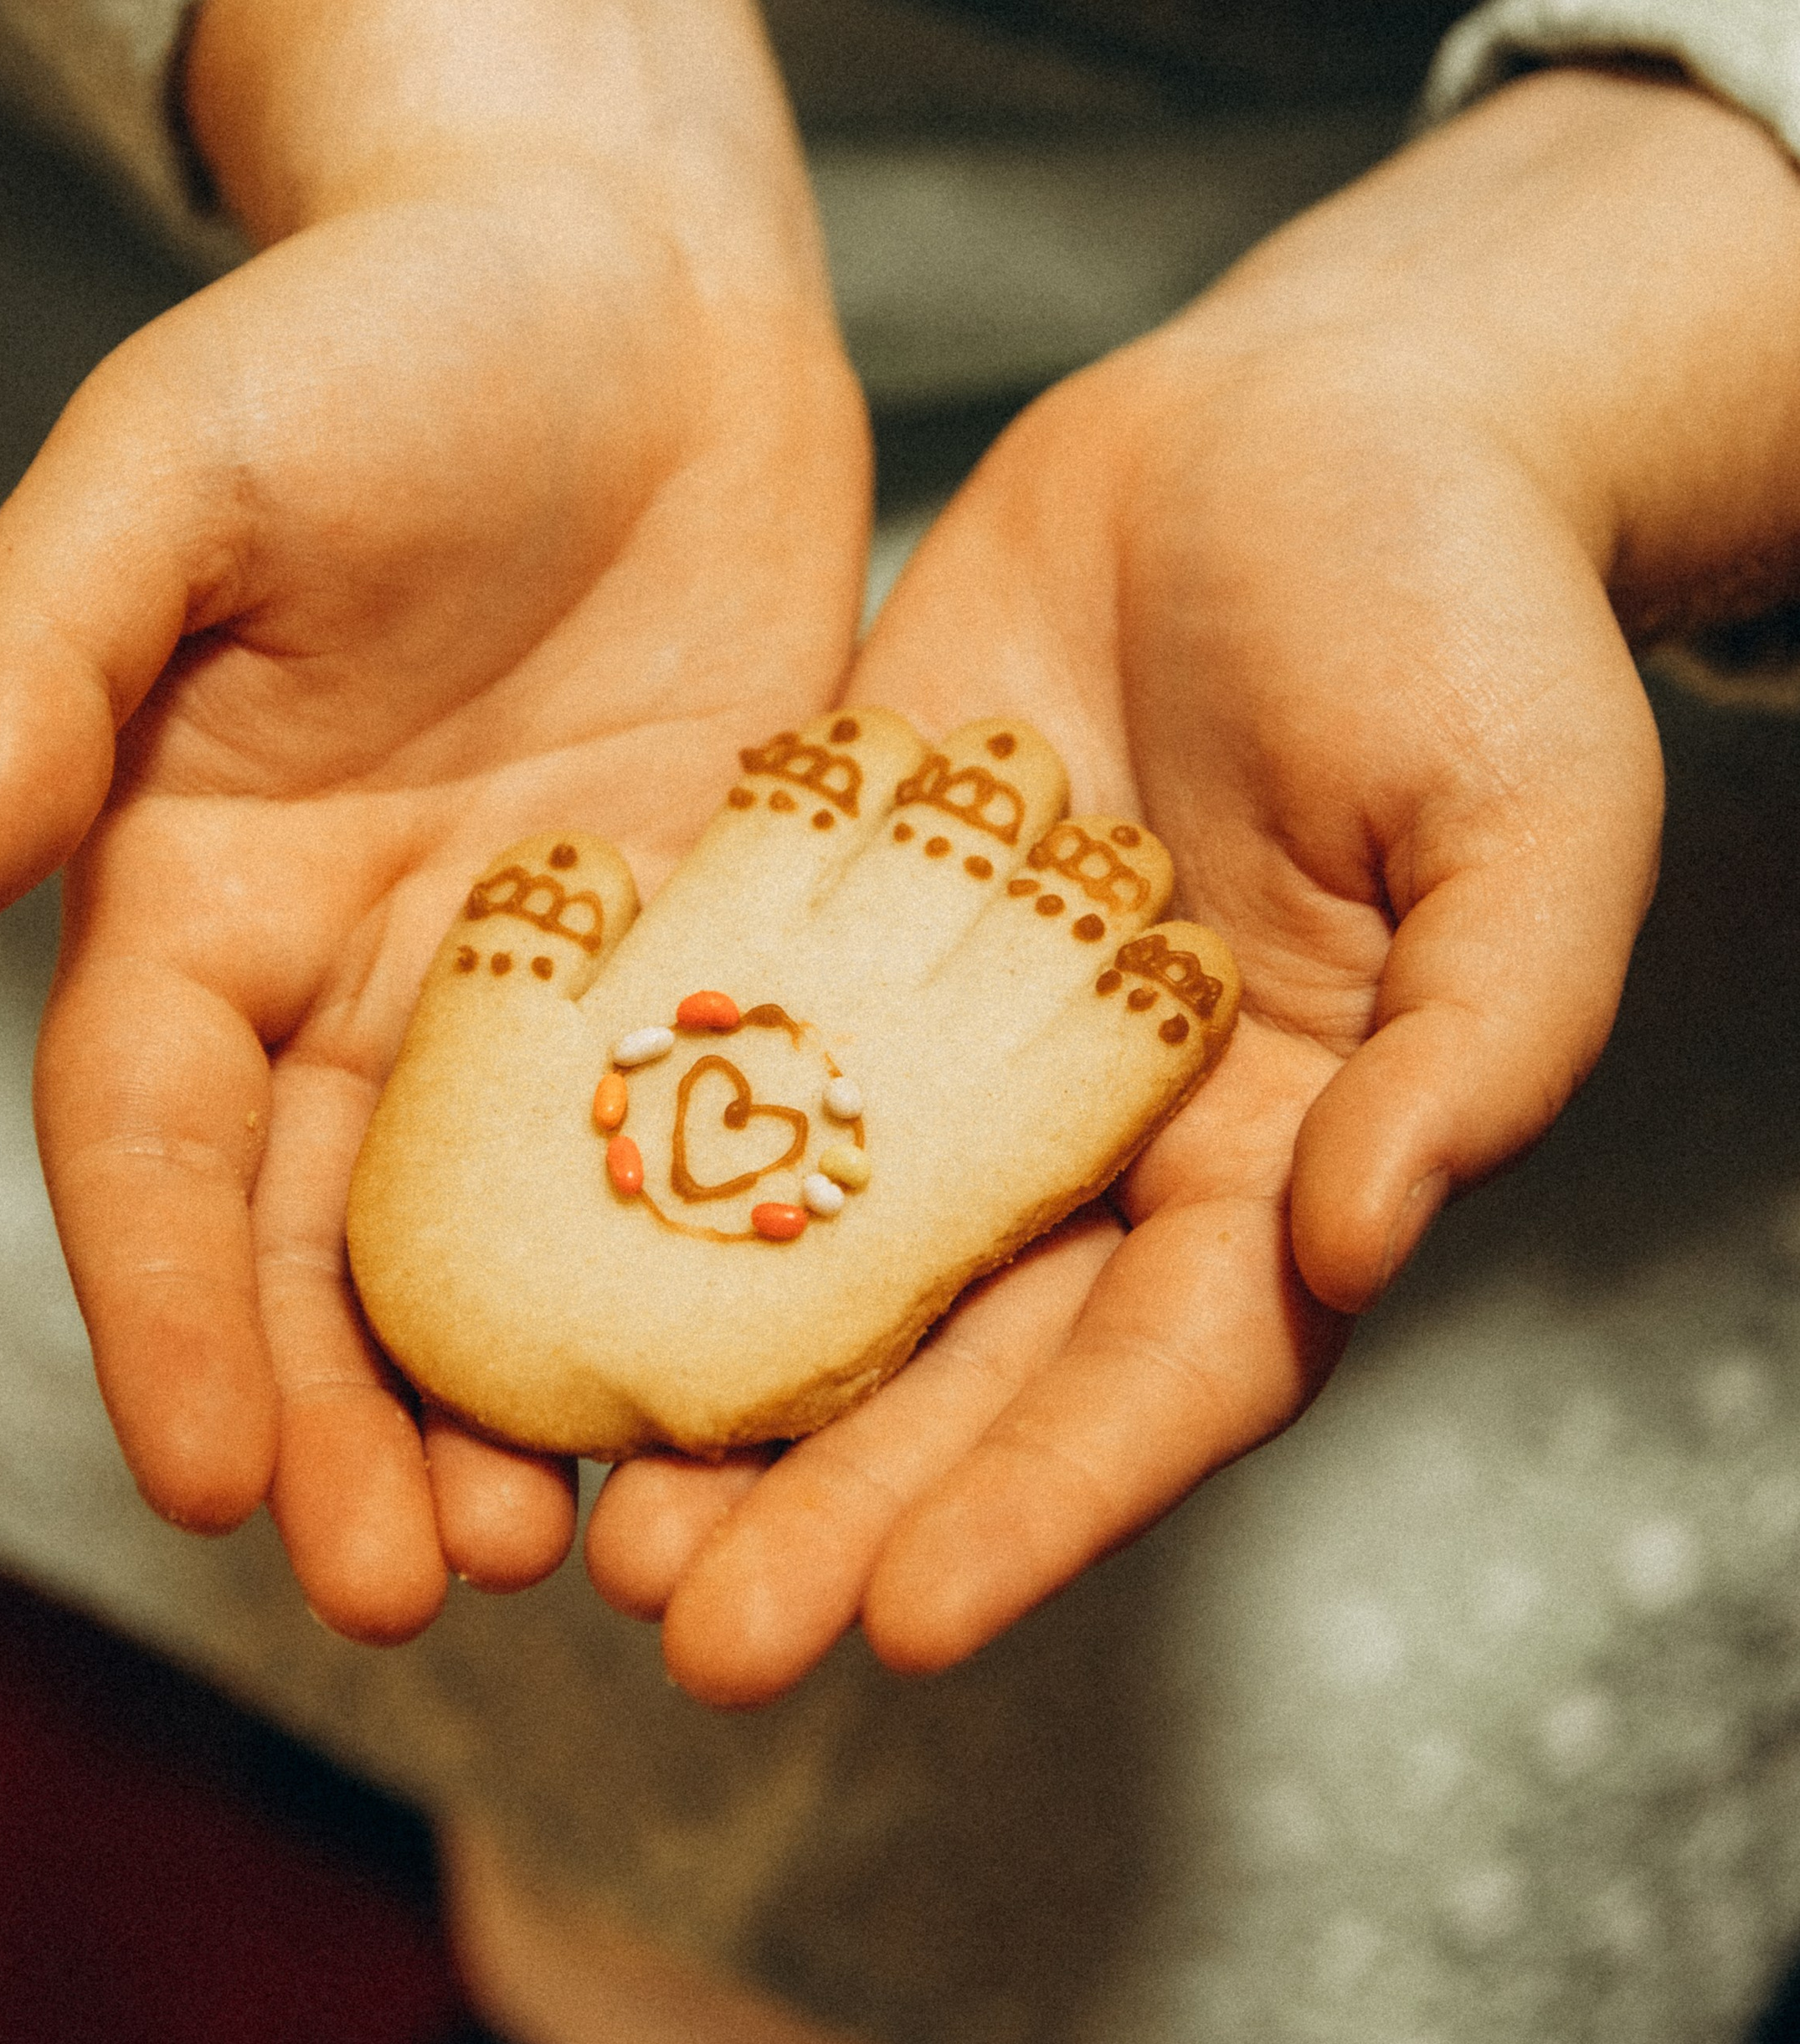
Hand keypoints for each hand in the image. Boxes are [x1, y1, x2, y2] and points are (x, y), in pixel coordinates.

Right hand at [0, 0, 868, 1637]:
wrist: (623, 263)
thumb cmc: (374, 328)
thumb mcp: (178, 457)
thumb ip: (48, 648)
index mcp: (197, 878)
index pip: (155, 1138)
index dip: (166, 1309)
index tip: (201, 1485)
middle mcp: (359, 960)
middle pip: (336, 1241)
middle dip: (357, 1424)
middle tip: (428, 1593)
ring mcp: (548, 966)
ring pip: (524, 1232)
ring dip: (539, 1398)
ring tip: (593, 1556)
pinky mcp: (715, 934)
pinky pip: (716, 1127)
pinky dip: (724, 1265)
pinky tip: (778, 1395)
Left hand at [587, 65, 1799, 1701]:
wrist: (1320, 414)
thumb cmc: (1470, 609)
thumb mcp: (1532, 817)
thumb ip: (1478, 1035)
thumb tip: (1367, 1238)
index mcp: (1285, 1147)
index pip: (1164, 1373)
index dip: (1042, 1503)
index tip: (906, 1625)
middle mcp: (1103, 1126)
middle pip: (961, 1353)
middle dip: (830, 1499)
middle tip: (682, 1629)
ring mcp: (953, 1018)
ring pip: (815, 1232)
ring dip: (702, 1372)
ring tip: (571, 1503)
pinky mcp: (838, 894)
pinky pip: (729, 1035)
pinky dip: (632, 1140)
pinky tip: (511, 1233)